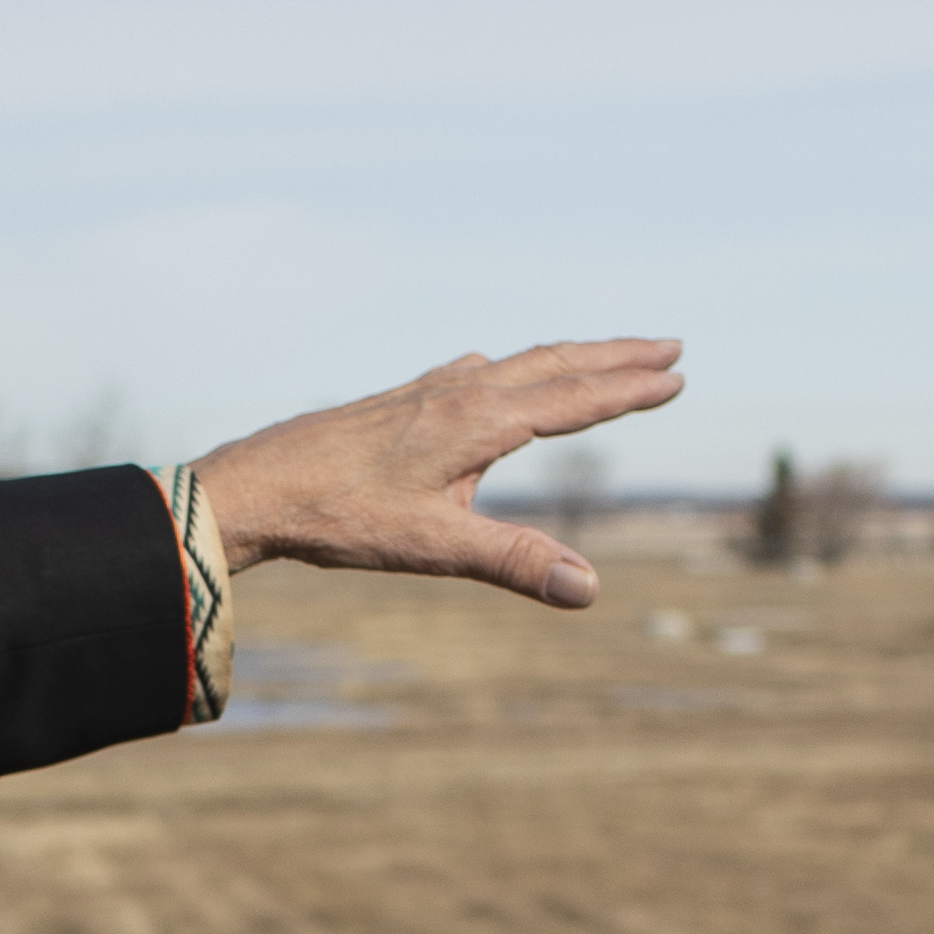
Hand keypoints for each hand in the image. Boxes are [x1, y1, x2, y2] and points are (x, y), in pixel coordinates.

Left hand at [193, 338, 688, 609]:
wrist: (255, 487)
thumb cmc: (339, 516)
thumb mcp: (435, 546)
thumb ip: (515, 561)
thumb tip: (589, 588)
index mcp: (478, 420)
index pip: (574, 400)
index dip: (629, 390)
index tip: (678, 375)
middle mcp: (458, 392)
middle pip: (553, 365)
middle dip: (614, 356)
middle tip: (669, 346)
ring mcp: (425, 391)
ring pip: (514, 365)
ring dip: (566, 359)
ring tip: (601, 357)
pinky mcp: (397, 402)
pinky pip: (471, 373)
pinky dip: (509, 368)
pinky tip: (488, 372)